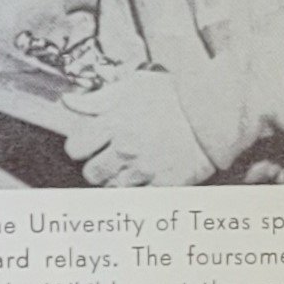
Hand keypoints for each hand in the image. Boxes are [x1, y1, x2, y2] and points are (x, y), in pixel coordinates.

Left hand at [62, 68, 212, 187]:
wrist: (215, 112)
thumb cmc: (174, 96)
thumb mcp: (133, 86)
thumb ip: (98, 98)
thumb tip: (68, 101)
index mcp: (115, 123)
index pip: (75, 148)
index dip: (81, 147)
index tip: (91, 144)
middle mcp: (126, 148)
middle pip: (91, 173)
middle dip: (97, 166)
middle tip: (111, 158)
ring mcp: (145, 168)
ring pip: (112, 188)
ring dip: (117, 179)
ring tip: (131, 167)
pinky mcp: (164, 184)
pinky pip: (138, 197)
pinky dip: (139, 190)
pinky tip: (146, 177)